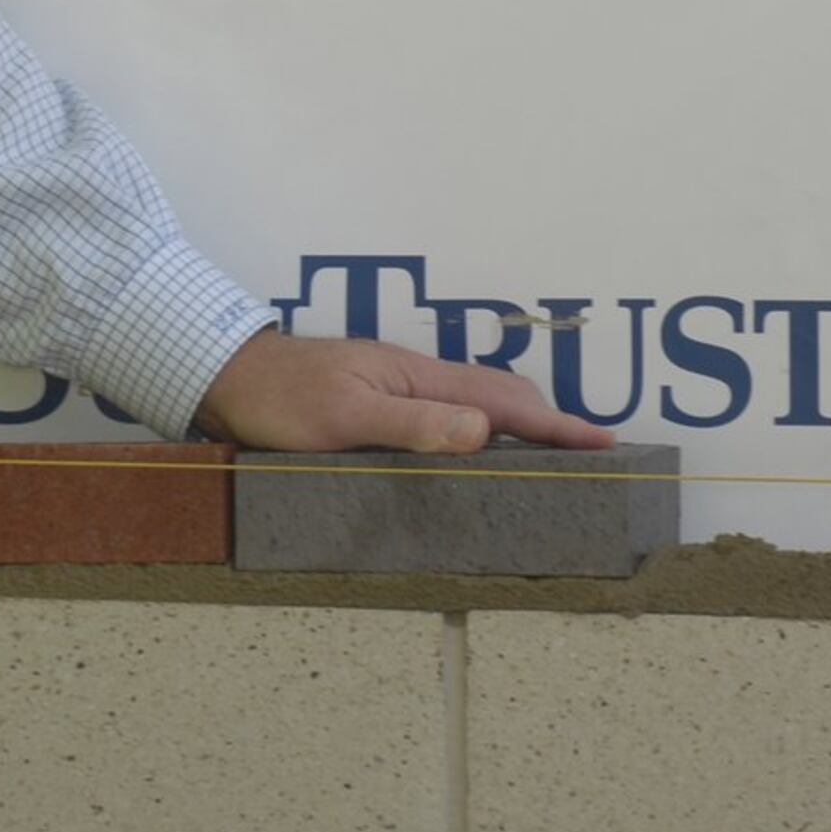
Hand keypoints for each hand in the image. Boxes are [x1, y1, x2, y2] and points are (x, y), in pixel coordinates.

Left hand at [193, 325, 616, 452]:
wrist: (225, 376)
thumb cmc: (279, 399)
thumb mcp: (346, 419)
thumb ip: (413, 425)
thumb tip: (483, 432)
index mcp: (418, 378)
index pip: (504, 404)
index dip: (557, 427)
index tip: (606, 444)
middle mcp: (415, 378)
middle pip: (500, 398)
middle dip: (550, 423)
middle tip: (591, 455)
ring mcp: (397, 387)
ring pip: (475, 404)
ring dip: (517, 426)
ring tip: (549, 455)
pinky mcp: (377, 401)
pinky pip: (446, 412)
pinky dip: (479, 429)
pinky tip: (474, 449)